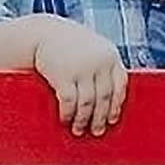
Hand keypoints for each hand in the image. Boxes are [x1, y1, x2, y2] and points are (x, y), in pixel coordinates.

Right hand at [32, 18, 127, 134]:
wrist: (44, 33)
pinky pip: (69, 103)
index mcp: (110, 55)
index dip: (116, 105)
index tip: (112, 119)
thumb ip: (105, 66)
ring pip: (87, 104)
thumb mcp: (94, 49)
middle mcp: (99, 62)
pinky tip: (66, 120)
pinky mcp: (63, 76)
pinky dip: (68, 115)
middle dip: (100, 118)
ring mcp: (82, 69)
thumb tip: (113, 99)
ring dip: (83, 120)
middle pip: (104, 98)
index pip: (120, 85)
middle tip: (96, 131)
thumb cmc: (71, 44)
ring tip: (78, 129)